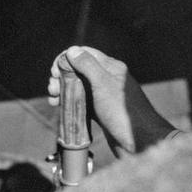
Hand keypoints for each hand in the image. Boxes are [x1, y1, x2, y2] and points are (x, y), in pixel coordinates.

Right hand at [50, 46, 176, 154]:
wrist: (140, 141)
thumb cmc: (122, 111)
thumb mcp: (103, 84)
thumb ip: (88, 65)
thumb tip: (72, 50)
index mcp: (112, 68)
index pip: (85, 54)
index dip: (67, 59)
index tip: (54, 71)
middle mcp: (108, 79)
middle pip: (80, 71)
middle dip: (63, 77)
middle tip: (51, 88)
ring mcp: (105, 96)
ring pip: (80, 88)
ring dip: (64, 90)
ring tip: (52, 99)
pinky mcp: (102, 112)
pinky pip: (83, 103)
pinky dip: (71, 103)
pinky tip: (59, 107)